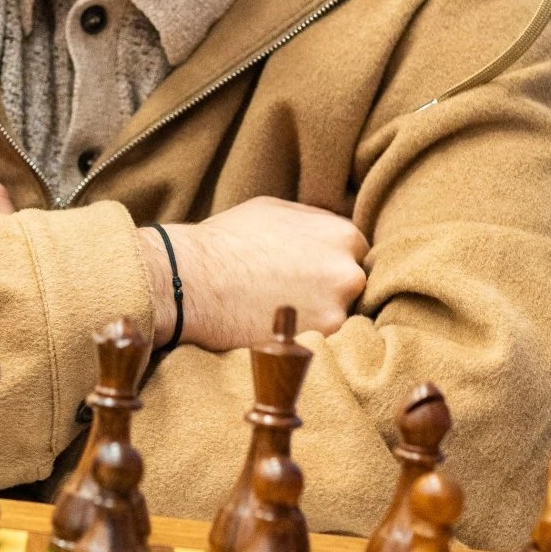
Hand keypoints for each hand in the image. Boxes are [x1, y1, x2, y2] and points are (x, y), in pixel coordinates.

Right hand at [138, 197, 366, 351]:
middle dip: (329, 288)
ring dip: (318, 315)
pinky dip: (302, 336)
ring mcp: (336, 309)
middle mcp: (349, 271)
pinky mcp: (316, 341)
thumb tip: (331, 228)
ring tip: (281, 311)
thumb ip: (314, 221)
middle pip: (353, 286)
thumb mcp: (275, 209)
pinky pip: (319, 339)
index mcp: (343, 234)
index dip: (332, 262)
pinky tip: (275, 326)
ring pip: (339, 315)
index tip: (310, 271)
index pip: (358, 253)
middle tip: (295, 292)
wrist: (193, 278)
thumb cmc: (228, 239)